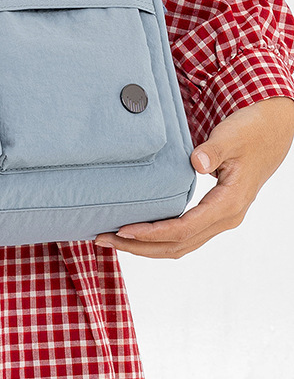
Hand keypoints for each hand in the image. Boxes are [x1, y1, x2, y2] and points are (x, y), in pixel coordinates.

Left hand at [93, 95, 293, 257]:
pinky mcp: (215, 213)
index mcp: (229, 203)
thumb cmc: (252, 131)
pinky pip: (185, 235)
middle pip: (178, 245)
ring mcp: (221, 218)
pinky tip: (138, 231)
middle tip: (103, 238)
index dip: (152, 232)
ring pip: (180, 245)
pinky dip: (159, 238)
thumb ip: (213, 150)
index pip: (184, 228)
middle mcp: (226, 218)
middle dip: (139, 247)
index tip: (124, 229)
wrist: (273, 131)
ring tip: (113, 239)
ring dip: (146, 246)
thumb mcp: (232, 135)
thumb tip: (196, 162)